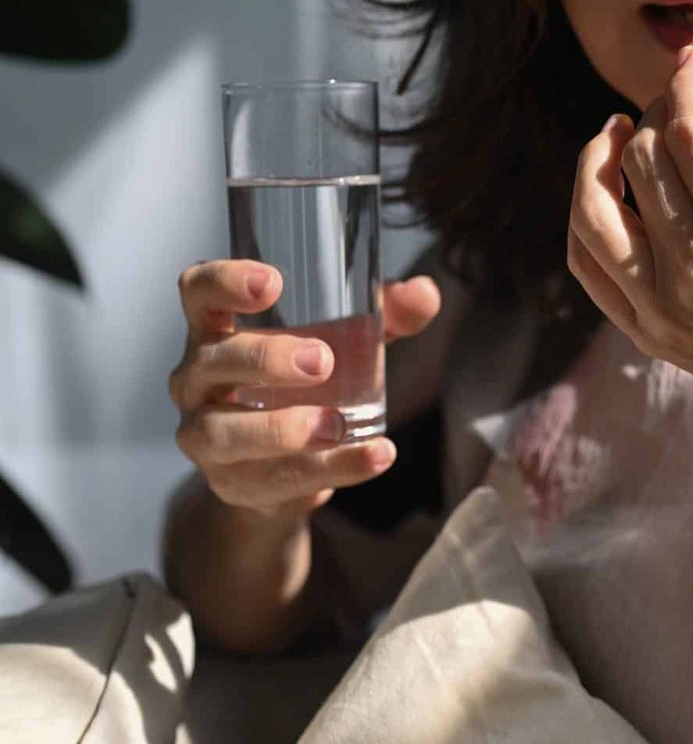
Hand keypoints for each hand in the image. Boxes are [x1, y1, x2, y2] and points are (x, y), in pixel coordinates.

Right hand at [168, 259, 440, 521]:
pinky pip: (269, 479)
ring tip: (337, 426)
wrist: (284, 468)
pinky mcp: (231, 483)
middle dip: (265, 358)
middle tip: (321, 361)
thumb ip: (386, 315)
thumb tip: (424, 293)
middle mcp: (198, 378)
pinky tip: (371, 456)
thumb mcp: (348, 340)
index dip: (225, 281)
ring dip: (280, 428)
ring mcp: (204, 433)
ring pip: (222, 430)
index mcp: (219, 328)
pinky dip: (326, 469)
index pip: (200, 291)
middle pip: (212, 360)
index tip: (273, 284)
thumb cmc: (308, 382)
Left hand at [567, 45, 692, 420]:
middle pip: (644, 163)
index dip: (686, 85)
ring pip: (595, 212)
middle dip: (655, 116)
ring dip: (598, 159)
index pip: (692, 135)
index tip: (691, 63)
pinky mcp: (643, 330)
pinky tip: (606, 187)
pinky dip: (588, 215)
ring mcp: (662, 307)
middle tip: (673, 104)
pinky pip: (587, 263)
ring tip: (616, 133)